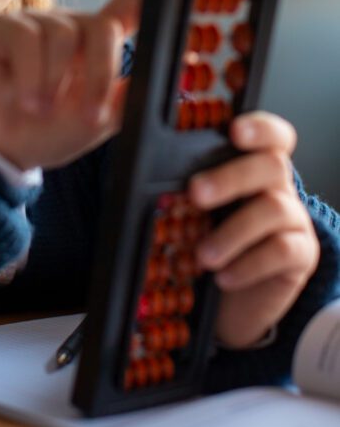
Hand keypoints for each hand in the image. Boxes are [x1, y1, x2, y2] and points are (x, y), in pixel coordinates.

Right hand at [0, 0, 141, 170]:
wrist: (3, 147)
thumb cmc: (50, 129)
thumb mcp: (97, 120)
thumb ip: (125, 96)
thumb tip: (155, 79)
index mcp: (99, 45)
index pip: (128, 9)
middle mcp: (71, 26)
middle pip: (102, 26)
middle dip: (100, 73)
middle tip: (89, 114)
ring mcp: (38, 24)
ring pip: (63, 34)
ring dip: (55, 81)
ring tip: (43, 110)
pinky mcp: (4, 28)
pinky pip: (27, 38)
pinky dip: (30, 75)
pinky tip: (26, 99)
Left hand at [190, 112, 319, 347]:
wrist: (227, 299)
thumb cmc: (204, 242)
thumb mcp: (187, 208)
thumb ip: (169, 177)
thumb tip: (126, 133)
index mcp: (251, 166)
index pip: (270, 135)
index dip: (259, 127)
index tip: (234, 131)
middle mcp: (277, 187)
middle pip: (271, 164)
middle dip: (231, 177)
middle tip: (195, 194)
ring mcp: (293, 219)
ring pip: (274, 208)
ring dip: (233, 232)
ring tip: (202, 256)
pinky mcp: (301, 254)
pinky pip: (284, 250)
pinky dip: (249, 264)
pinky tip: (224, 276)